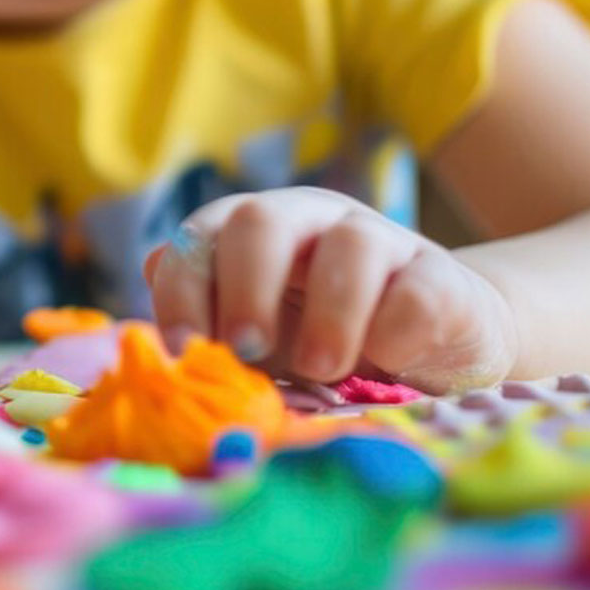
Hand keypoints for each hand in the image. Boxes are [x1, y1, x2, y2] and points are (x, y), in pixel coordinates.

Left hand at [144, 186, 518, 392]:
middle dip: (244, 287)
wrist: (438, 345)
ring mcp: (379, 240)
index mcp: (251, 232)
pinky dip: (394, 332)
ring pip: (349, 245)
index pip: (198, 238)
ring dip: (328, 316)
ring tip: (321, 369)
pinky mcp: (442, 277)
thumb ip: (209, 310)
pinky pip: (416, 291)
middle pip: (260, 220)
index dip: (182, 289)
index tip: (185, 349)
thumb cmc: (325, 339)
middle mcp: (309, 220)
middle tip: (246, 350)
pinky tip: (387, 362)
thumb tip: (147, 267)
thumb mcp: (259, 333)